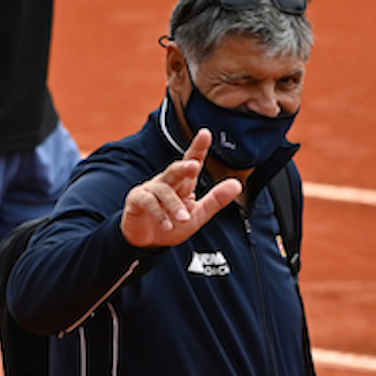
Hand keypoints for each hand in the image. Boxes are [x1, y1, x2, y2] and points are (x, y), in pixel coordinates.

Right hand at [120, 128, 242, 247]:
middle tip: (194, 166)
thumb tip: (237, 184)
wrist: (147, 241)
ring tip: (184, 219)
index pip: (192, 162)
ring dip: (174, 205)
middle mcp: (167, 181)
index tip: (205, 133)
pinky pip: (148, 202)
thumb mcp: (198, 215)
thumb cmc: (173, 223)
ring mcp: (150, 189)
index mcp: (183, 182)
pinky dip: (159, 214)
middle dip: (184, 166)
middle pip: (175, 169)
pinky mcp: (137, 200)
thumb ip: (216, 200)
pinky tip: (167, 224)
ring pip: (163, 190)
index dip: (198, 148)